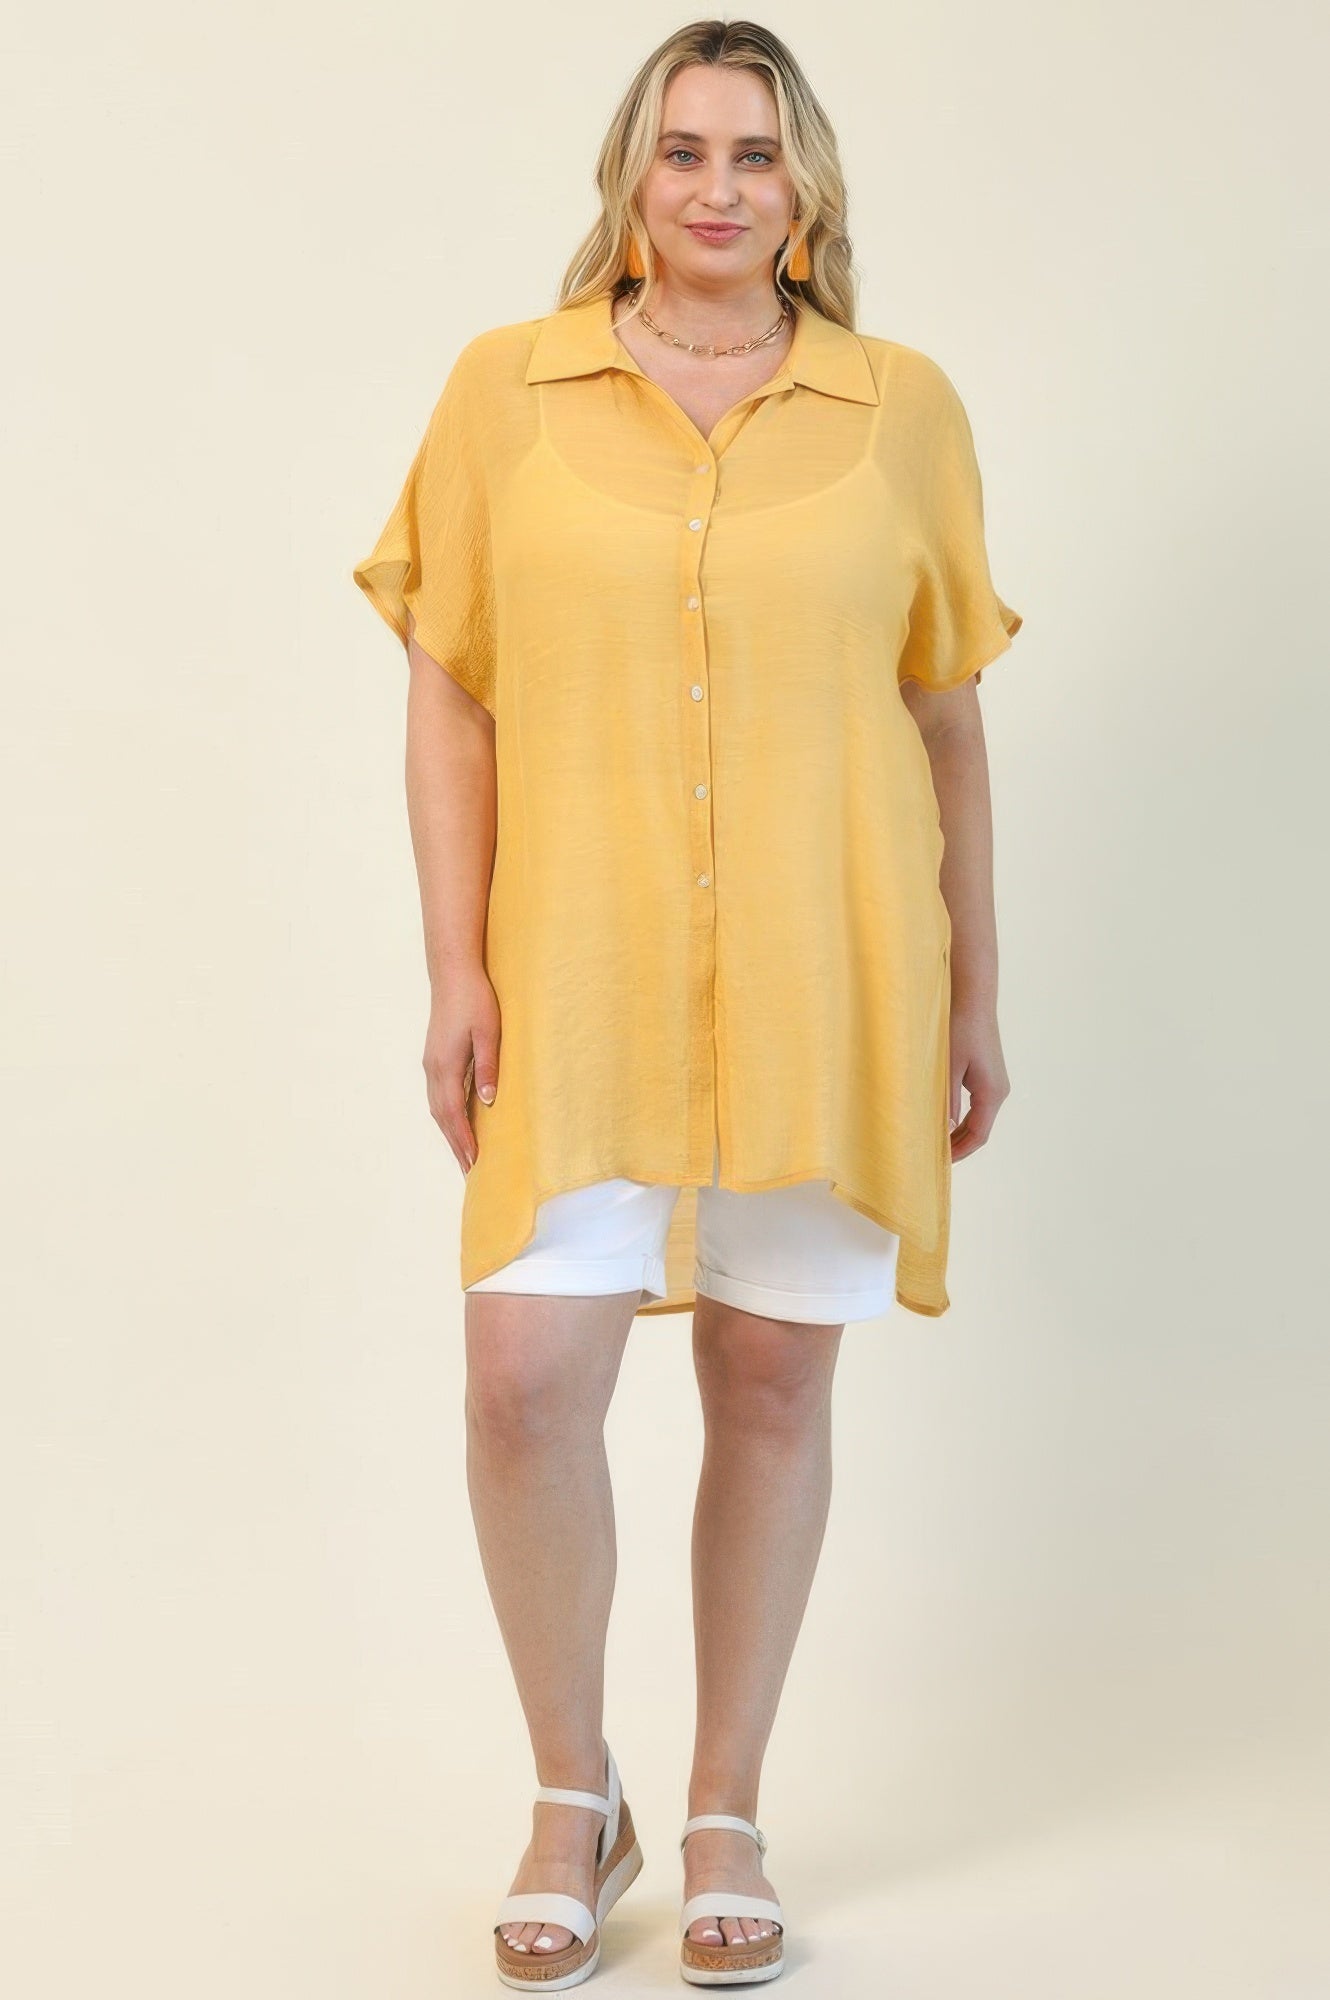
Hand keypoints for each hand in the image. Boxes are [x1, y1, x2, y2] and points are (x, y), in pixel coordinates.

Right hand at [422, 965, 500, 1174]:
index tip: (473, 1163)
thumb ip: (488, 1066)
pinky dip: (446, 1114)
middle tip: (468, 1170)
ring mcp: (431, 1063)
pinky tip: (457, 1120)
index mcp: (446, 1066)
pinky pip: (438, 1095)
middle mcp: (433, 1069)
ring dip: (449, 1132)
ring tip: (463, 1153)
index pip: (454, 1114)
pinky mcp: (434, 1057)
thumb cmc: (475, 1000)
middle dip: (455, 1144)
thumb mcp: (488, 1032)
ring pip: (437, 1107)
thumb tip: (488, 1100)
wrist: (453, 973)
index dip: (463, 1140)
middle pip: (442, 1117)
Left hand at [948, 1002, 1009, 1161]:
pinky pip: (976, 1105)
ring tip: (933, 1143)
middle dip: (958, 1146)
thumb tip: (942, 1130)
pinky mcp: (987, 1074)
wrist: (973, 998)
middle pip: (979, 1130)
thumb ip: (946, 1101)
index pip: (978, 1136)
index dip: (959, 1153)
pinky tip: (941, 1119)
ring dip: (958, 1132)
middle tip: (931, 1158)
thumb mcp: (947, 1067)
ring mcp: (995, 1083)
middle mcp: (998, 1091)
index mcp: (991, 1093)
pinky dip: (961, 1117)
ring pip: (977, 1119)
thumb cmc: (959, 1029)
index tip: (938, 1164)